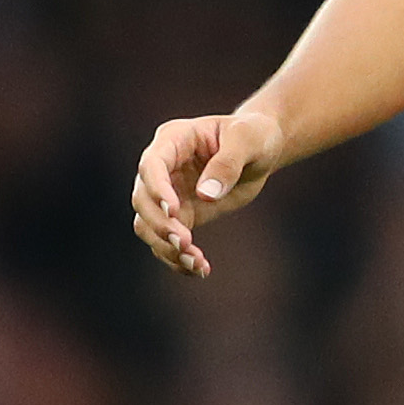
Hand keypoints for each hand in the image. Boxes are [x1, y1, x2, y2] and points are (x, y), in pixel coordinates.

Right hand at [129, 108, 288, 277]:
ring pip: (148, 224)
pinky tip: (200, 269)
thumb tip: (206, 194)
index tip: (174, 211)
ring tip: (195, 262)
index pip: (152, 165)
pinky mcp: (182, 215)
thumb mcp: (248, 139)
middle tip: (185, 242)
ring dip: (165, 247)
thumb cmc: (253, 135)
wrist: (261, 152)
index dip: (157, 189)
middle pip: (142, 199)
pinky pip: (168, 240)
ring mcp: (169, 193)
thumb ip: (228, 163)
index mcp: (173, 139)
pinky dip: (178, 258)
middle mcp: (163, 168)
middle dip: (160, 224)